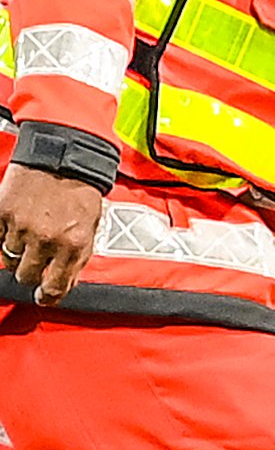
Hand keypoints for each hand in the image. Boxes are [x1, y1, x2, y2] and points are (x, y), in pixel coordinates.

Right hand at [0, 164, 102, 305]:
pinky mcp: (2, 212)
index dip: (47, 296)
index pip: (54, 288)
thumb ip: (79, 256)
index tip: (43, 296)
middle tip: (36, 259)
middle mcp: (47, 238)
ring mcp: (22, 226)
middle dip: (32, 272)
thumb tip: (65, 283)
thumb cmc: (82, 187)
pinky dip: (3, 235)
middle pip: (27, 276)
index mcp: (74, 243)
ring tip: (29, 233)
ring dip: (18, 252)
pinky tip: (15, 225)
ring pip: (9, 259)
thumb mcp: (92, 224)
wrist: (64, 153)